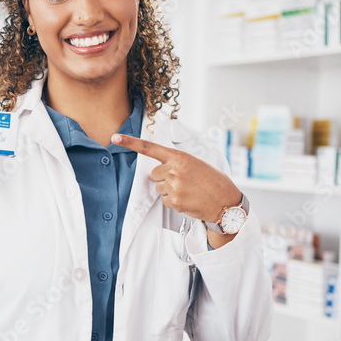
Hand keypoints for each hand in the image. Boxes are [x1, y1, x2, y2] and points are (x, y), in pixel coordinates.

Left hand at [112, 133, 241, 223]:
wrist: (225, 202)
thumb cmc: (214, 181)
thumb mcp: (197, 164)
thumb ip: (177, 163)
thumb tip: (160, 170)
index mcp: (180, 157)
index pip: (150, 148)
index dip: (130, 142)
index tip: (115, 138)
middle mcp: (174, 170)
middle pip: (154, 174)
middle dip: (164, 177)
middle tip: (183, 181)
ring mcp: (173, 187)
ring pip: (159, 188)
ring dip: (169, 189)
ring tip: (188, 190)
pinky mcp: (174, 201)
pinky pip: (164, 200)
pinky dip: (173, 200)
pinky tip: (187, 199)